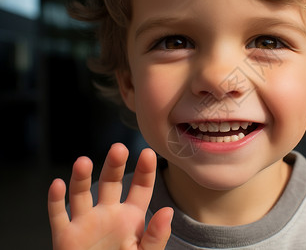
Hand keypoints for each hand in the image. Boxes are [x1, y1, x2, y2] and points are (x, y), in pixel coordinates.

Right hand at [48, 143, 172, 249]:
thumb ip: (156, 236)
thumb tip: (168, 211)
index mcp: (131, 217)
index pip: (140, 188)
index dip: (145, 171)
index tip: (149, 154)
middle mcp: (108, 214)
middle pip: (111, 183)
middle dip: (114, 165)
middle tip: (119, 149)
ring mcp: (86, 223)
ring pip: (81, 194)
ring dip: (81, 177)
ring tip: (83, 162)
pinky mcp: (65, 237)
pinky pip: (58, 216)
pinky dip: (56, 200)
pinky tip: (57, 185)